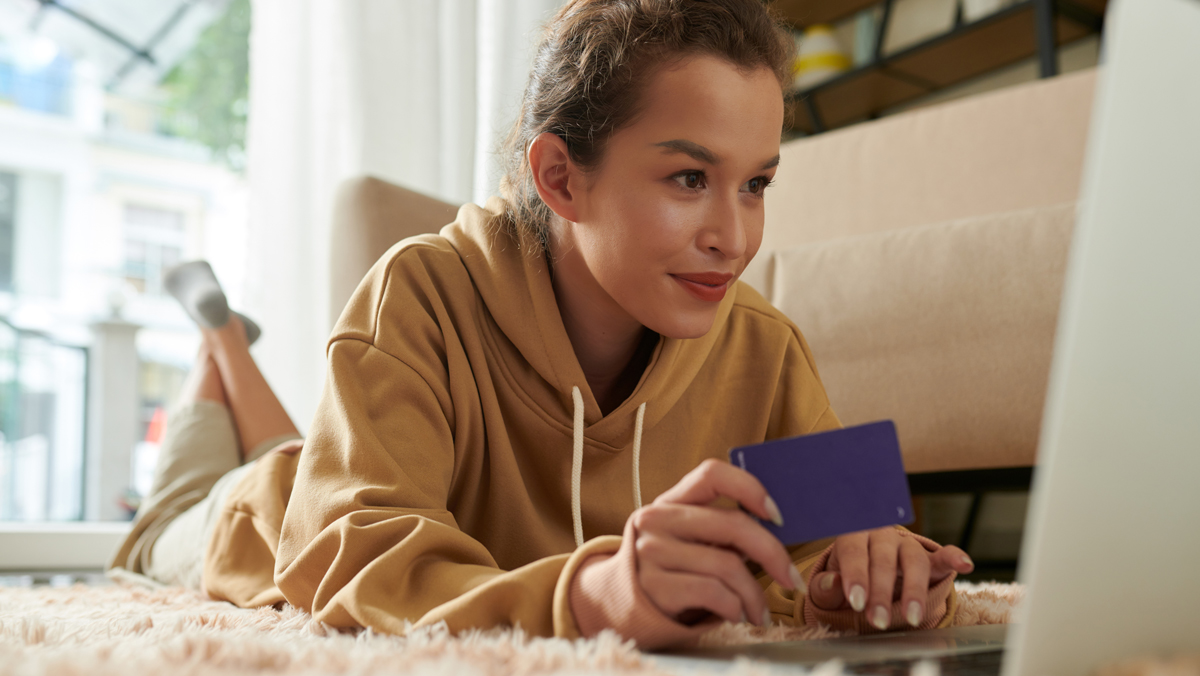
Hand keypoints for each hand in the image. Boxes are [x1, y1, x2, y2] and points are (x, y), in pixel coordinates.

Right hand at [628, 459, 803, 625]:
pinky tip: (737, 615)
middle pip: (733, 525)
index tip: (776, 515)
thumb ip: (718, 528)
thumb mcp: (683, 539)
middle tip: (790, 578)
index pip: (712, 473)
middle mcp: (657, 520)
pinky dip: (735, 608)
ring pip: (728, 566)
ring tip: (758, 611)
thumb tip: (775, 529)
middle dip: (773, 554)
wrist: (613, 603)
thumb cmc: (667, 569)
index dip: (750, 488)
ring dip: (754, 595)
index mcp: (670, 501)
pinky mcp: (654, 587)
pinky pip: (713, 593)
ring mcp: (652, 553)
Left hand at [807, 527, 973, 628]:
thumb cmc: (845, 577)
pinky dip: (953, 558)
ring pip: (913, 561)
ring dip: (913, 590)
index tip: (856, 601)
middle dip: (881, 591)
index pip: (854, 552)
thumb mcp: (827, 585)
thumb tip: (833, 584)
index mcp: (854, 536)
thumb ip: (826, 587)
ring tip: (911, 616)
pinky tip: (964, 564)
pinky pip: (941, 556)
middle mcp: (882, 536)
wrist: (866, 570)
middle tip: (877, 619)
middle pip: (884, 560)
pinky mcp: (927, 559)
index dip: (855, 576)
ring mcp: (907, 545)